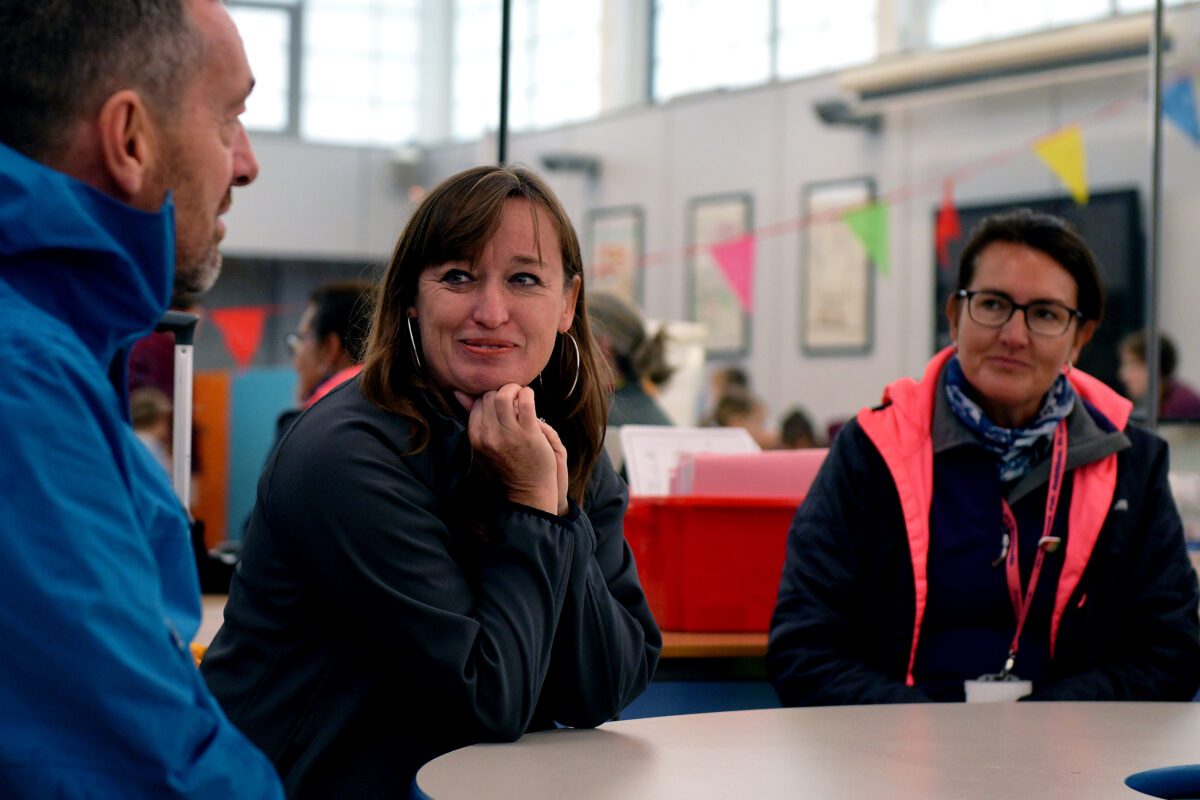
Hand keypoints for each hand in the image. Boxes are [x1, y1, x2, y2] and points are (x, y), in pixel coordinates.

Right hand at [457, 384, 562, 514]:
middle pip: (490, 395)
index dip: (491, 398)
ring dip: (514, 389)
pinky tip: (529, 398)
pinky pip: (526, 400)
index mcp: (476, 437)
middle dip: (502, 391)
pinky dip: (528, 393)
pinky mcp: (529, 433)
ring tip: (521, 395)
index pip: (478, 402)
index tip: (502, 403)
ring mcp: (509, 434)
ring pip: (504, 395)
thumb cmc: (507, 463)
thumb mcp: (484, 442)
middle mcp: (489, 435)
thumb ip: (473, 416)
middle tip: (513, 398)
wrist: (528, 489)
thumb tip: (458, 392)